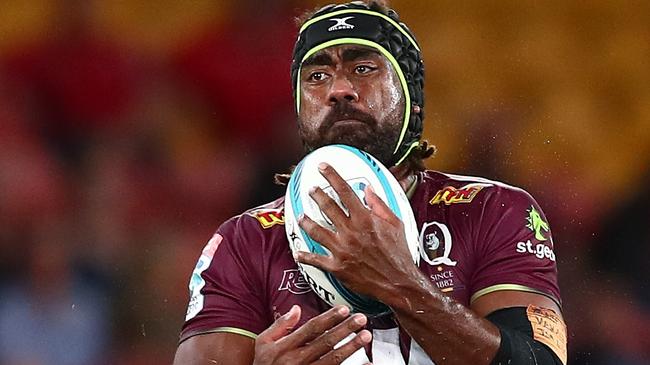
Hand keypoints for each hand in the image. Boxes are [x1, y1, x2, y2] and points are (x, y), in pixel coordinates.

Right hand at [253, 304, 371, 364]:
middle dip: (345, 329)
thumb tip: (296, 308)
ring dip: (351, 347)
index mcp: (285, 347)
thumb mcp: (263, 343)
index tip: (344, 309)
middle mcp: (297, 360)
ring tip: (365, 336)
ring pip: (333, 360)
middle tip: (361, 319)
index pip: (312, 329)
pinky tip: (365, 364)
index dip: (329, 318)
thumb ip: (280, 325)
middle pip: (326, 342)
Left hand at [295, 163, 418, 302]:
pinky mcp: (337, 266)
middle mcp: (350, 231)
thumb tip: (368, 190)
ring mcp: (341, 249)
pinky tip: (298, 252)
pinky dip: (305, 256)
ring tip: (301, 217)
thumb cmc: (399, 254)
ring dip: (306, 222)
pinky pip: (316, 260)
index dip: (332, 176)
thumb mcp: (395, 224)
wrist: (398, 282)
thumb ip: (380, 205)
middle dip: (317, 195)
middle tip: (311, 190)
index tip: (323, 167)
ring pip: (316, 230)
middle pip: (327, 207)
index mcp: (364, 218)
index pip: (344, 191)